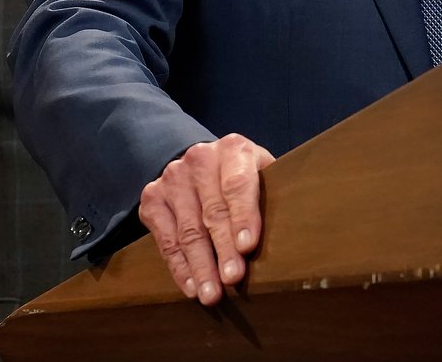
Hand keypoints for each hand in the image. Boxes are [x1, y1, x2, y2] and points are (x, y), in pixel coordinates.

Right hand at [138, 134, 275, 303]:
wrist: (205, 166)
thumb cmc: (244, 178)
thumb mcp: (264, 175)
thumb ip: (273, 196)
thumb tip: (289, 236)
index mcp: (233, 149)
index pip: (237, 184)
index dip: (243, 216)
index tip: (247, 246)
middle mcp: (199, 158)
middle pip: (212, 211)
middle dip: (223, 249)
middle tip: (232, 279)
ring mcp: (172, 177)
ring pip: (188, 230)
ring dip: (201, 266)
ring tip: (212, 293)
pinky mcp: (152, 198)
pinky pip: (166, 240)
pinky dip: (180, 267)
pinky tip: (192, 286)